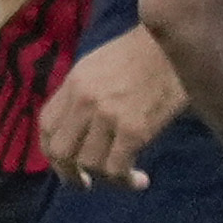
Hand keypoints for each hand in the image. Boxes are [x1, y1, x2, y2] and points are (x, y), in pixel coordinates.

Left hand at [42, 21, 180, 188]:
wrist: (177, 39)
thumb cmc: (145, 51)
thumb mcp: (100, 64)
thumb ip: (84, 92)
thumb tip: (80, 125)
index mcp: (73, 83)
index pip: (46, 125)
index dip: (51, 151)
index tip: (65, 164)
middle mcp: (83, 101)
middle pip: (59, 150)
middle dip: (69, 173)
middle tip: (86, 183)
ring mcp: (106, 116)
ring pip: (88, 164)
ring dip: (105, 179)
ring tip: (124, 179)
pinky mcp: (133, 129)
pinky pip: (117, 167)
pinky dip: (126, 180)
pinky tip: (140, 180)